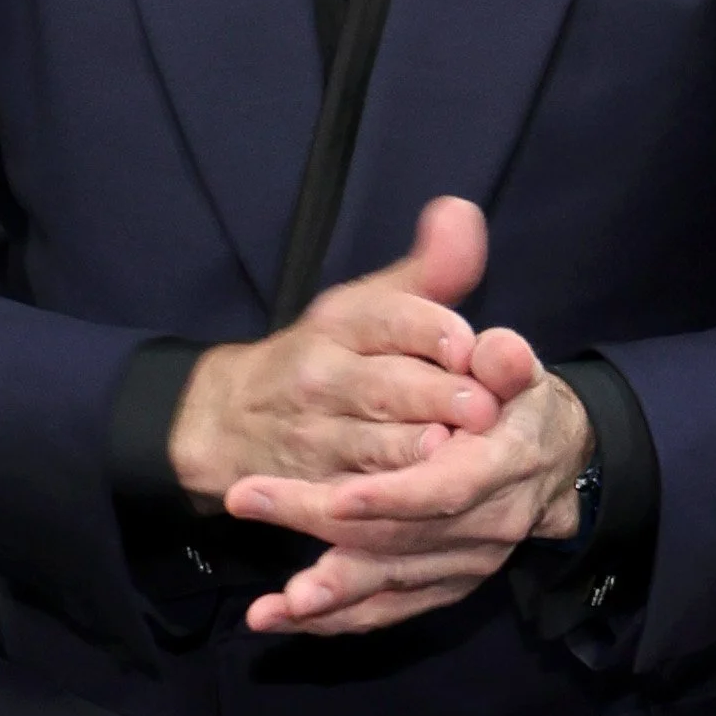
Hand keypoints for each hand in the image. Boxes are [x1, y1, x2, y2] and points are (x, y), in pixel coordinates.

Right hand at [168, 198, 502, 512]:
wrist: (232, 417)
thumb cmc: (330, 356)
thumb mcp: (371, 304)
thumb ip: (430, 270)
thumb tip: (464, 212)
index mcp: (342, 322)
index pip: (389, 319)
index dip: (430, 331)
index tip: (468, 344)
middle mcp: (323, 376)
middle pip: (385, 386)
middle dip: (434, 397)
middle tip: (483, 408)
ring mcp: (315, 435)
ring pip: (371, 445)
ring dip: (414, 452)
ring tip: (452, 452)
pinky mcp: (312, 488)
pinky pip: (351, 500)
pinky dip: (384, 503)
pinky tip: (417, 500)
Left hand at [230, 324, 593, 637]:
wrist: (551, 460)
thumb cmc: (514, 402)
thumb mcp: (516, 370)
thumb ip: (506, 360)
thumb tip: (496, 353)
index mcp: (502, 467)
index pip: (447, 490)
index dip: (394, 498)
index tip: (336, 498)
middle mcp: (486, 528)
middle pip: (399, 537)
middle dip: (320, 524)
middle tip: (248, 500)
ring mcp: (464, 566)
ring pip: (390, 584)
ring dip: (327, 594)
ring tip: (269, 606)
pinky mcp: (443, 588)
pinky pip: (387, 610)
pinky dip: (336, 619)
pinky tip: (282, 618)